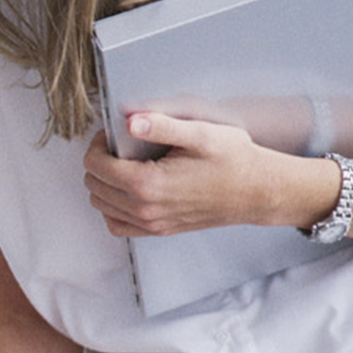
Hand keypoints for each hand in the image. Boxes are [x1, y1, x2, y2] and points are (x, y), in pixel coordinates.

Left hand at [83, 114, 286, 235]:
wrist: (259, 191)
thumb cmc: (233, 160)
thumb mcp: (200, 134)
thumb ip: (161, 126)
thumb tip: (130, 123)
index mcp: (148, 184)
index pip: (94, 166)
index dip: (97, 146)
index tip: (112, 135)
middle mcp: (145, 209)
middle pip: (93, 185)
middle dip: (98, 162)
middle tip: (117, 147)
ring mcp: (152, 223)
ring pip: (101, 206)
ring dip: (103, 184)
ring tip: (122, 166)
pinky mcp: (160, 230)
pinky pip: (118, 226)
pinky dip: (113, 208)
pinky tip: (126, 191)